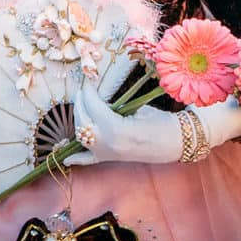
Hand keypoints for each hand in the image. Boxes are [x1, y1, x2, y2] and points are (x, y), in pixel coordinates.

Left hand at [63, 83, 240, 166]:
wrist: (175, 143)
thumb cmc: (160, 121)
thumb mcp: (137, 108)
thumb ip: (114, 104)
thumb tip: (97, 93)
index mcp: (116, 129)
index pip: (92, 105)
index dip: (88, 90)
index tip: (88, 79)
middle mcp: (107, 144)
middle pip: (83, 120)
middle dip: (81, 102)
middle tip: (84, 89)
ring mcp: (107, 154)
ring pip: (81, 135)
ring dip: (79, 119)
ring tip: (81, 105)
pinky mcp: (109, 159)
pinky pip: (87, 161)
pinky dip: (76, 158)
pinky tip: (65, 156)